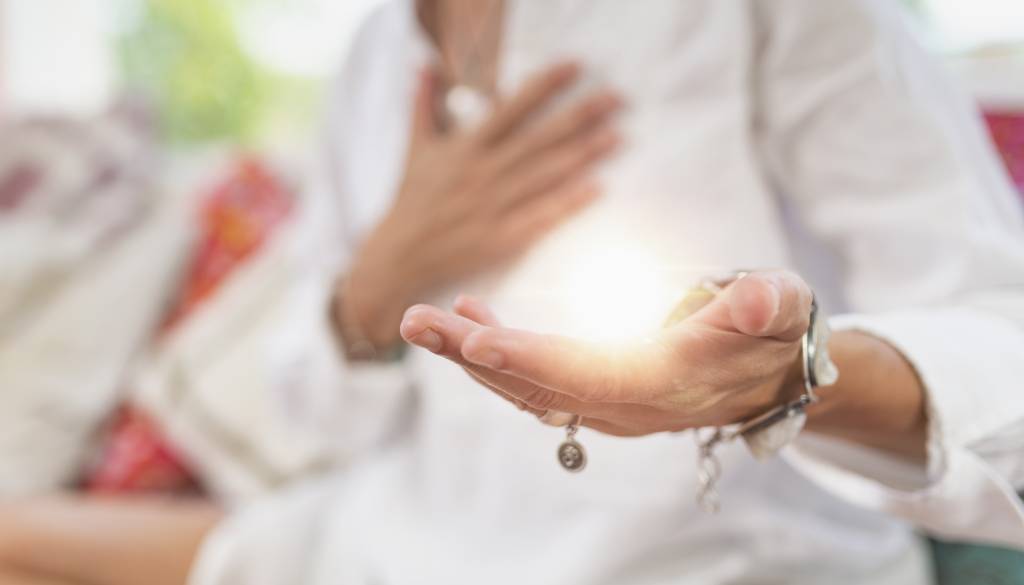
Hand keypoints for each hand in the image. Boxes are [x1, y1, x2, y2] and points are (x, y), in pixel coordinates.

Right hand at [339, 63, 622, 348]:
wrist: (400, 254)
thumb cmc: (412, 198)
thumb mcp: (416, 147)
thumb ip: (424, 103)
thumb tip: (424, 64)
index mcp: (466, 147)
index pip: (512, 107)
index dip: (545, 85)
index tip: (575, 67)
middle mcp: (482, 173)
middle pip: (540, 138)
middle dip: (581, 116)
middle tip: (617, 99)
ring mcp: (493, 206)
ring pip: (546, 175)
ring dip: (585, 155)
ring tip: (617, 137)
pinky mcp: (501, 238)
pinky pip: (541, 216)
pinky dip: (569, 202)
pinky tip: (597, 187)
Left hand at [399, 271, 810, 435]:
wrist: (768, 373)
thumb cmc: (772, 331)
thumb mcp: (782, 309)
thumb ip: (765, 306)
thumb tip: (755, 303)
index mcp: (667, 382)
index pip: (588, 376)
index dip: (531, 360)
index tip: (476, 341)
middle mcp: (627, 405)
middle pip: (539, 386)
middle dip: (474, 355)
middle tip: (416, 322)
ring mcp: (607, 406)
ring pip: (527, 387)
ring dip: (471, 356)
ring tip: (422, 321)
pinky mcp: (596, 395)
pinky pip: (535, 382)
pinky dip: (496, 354)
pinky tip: (469, 317)